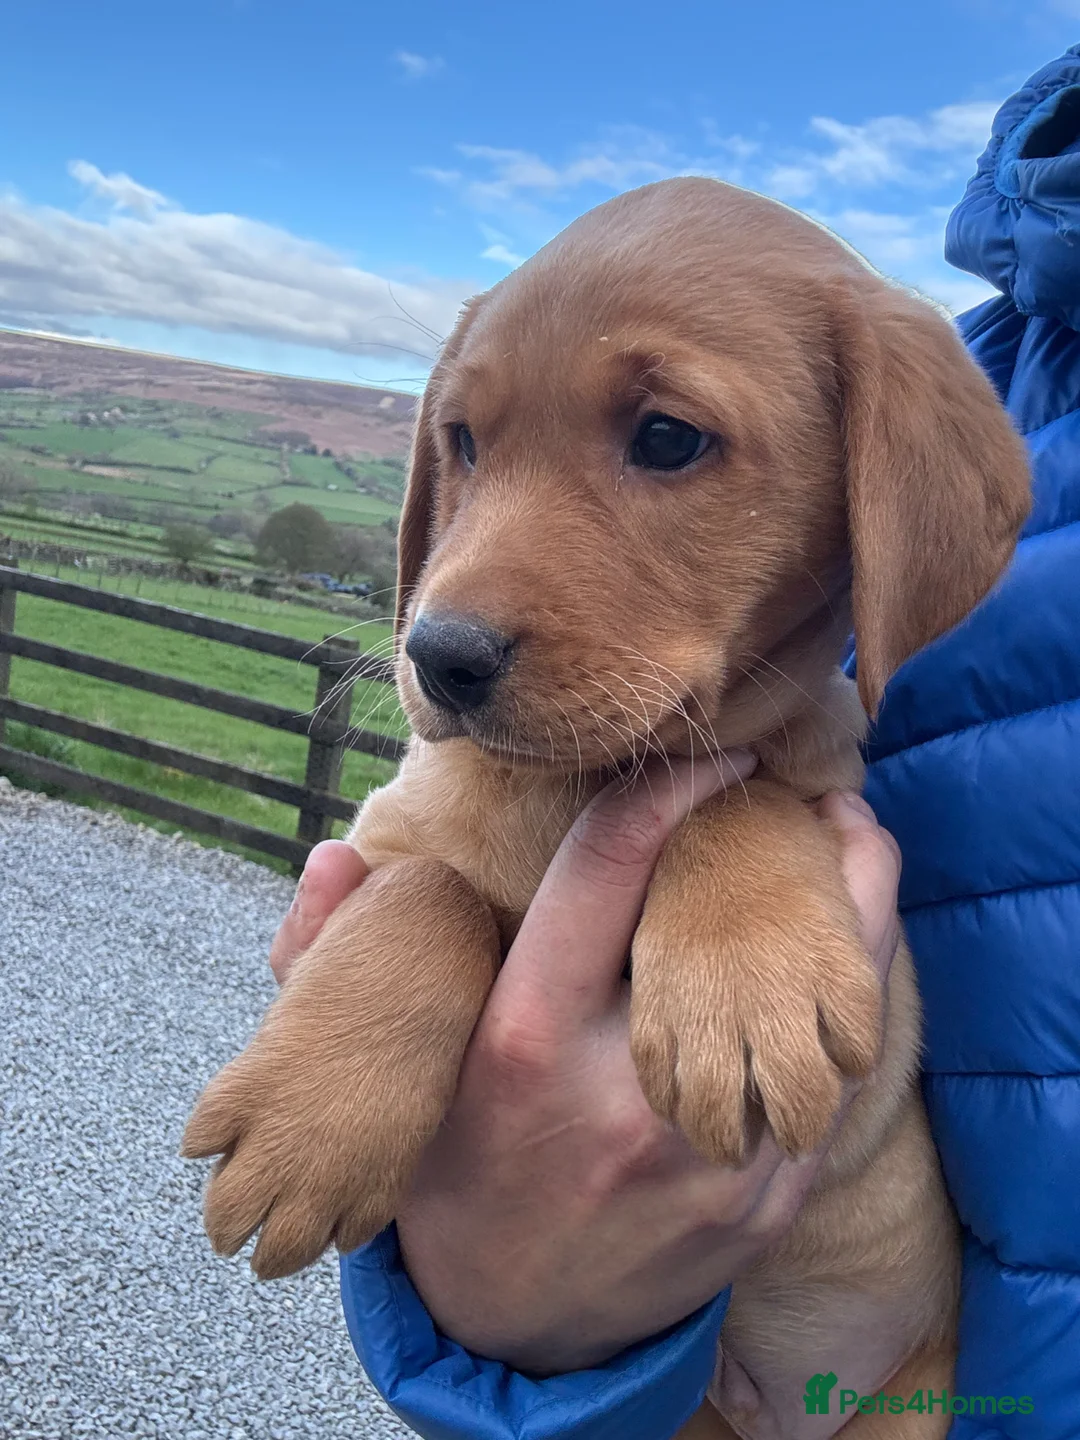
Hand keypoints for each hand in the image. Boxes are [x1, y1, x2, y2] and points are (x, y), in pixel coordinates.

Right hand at [270, 775, 900, 1374]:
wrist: (517, 1329)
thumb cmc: (455, 1171)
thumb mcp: (390, 1071)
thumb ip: (337, 958)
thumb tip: (331, 852)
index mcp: (524, 1040)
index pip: (602, 874)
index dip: (666, 791)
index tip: (714, 754)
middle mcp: (622, 1093)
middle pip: (736, 936)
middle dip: (793, 847)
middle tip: (816, 787)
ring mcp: (705, 1157)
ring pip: (813, 1012)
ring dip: (851, 919)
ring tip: (858, 845)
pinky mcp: (765, 1206)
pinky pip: (832, 1086)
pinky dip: (849, 1009)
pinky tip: (853, 959)